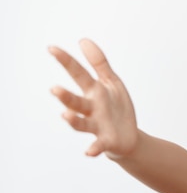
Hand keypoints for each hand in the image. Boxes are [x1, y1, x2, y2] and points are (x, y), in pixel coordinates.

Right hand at [49, 39, 137, 157]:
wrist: (128, 136)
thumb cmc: (116, 107)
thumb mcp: (111, 82)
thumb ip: (99, 63)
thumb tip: (83, 40)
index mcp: (94, 91)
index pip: (78, 74)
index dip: (66, 61)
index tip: (52, 48)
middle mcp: (91, 108)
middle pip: (76, 101)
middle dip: (65, 96)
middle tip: (54, 89)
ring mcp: (97, 125)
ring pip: (82, 123)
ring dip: (73, 121)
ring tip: (65, 115)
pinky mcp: (106, 141)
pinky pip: (98, 145)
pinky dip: (93, 149)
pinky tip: (89, 152)